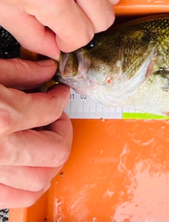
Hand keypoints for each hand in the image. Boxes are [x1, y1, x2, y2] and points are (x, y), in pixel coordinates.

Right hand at [0, 58, 71, 207]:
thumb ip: (19, 72)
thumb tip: (47, 69)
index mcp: (3, 116)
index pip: (52, 109)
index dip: (61, 98)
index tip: (59, 95)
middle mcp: (0, 149)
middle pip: (57, 150)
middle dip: (63, 131)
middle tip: (54, 118)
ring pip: (41, 180)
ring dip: (50, 161)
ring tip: (42, 143)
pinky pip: (18, 198)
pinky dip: (30, 186)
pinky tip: (27, 167)